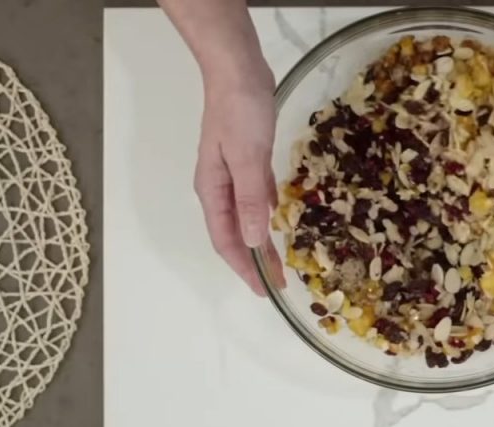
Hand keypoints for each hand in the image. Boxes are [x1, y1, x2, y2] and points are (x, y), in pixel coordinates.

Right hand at [194, 68, 285, 294]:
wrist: (237, 69)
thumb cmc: (240, 111)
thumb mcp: (248, 157)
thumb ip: (251, 200)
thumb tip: (255, 241)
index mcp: (213, 190)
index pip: (226, 240)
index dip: (245, 267)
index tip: (264, 289)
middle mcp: (219, 187)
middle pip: (236, 233)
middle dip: (255, 260)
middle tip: (278, 283)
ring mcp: (232, 172)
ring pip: (246, 216)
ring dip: (261, 238)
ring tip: (280, 260)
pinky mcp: (247, 158)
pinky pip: (256, 194)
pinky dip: (265, 209)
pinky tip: (277, 215)